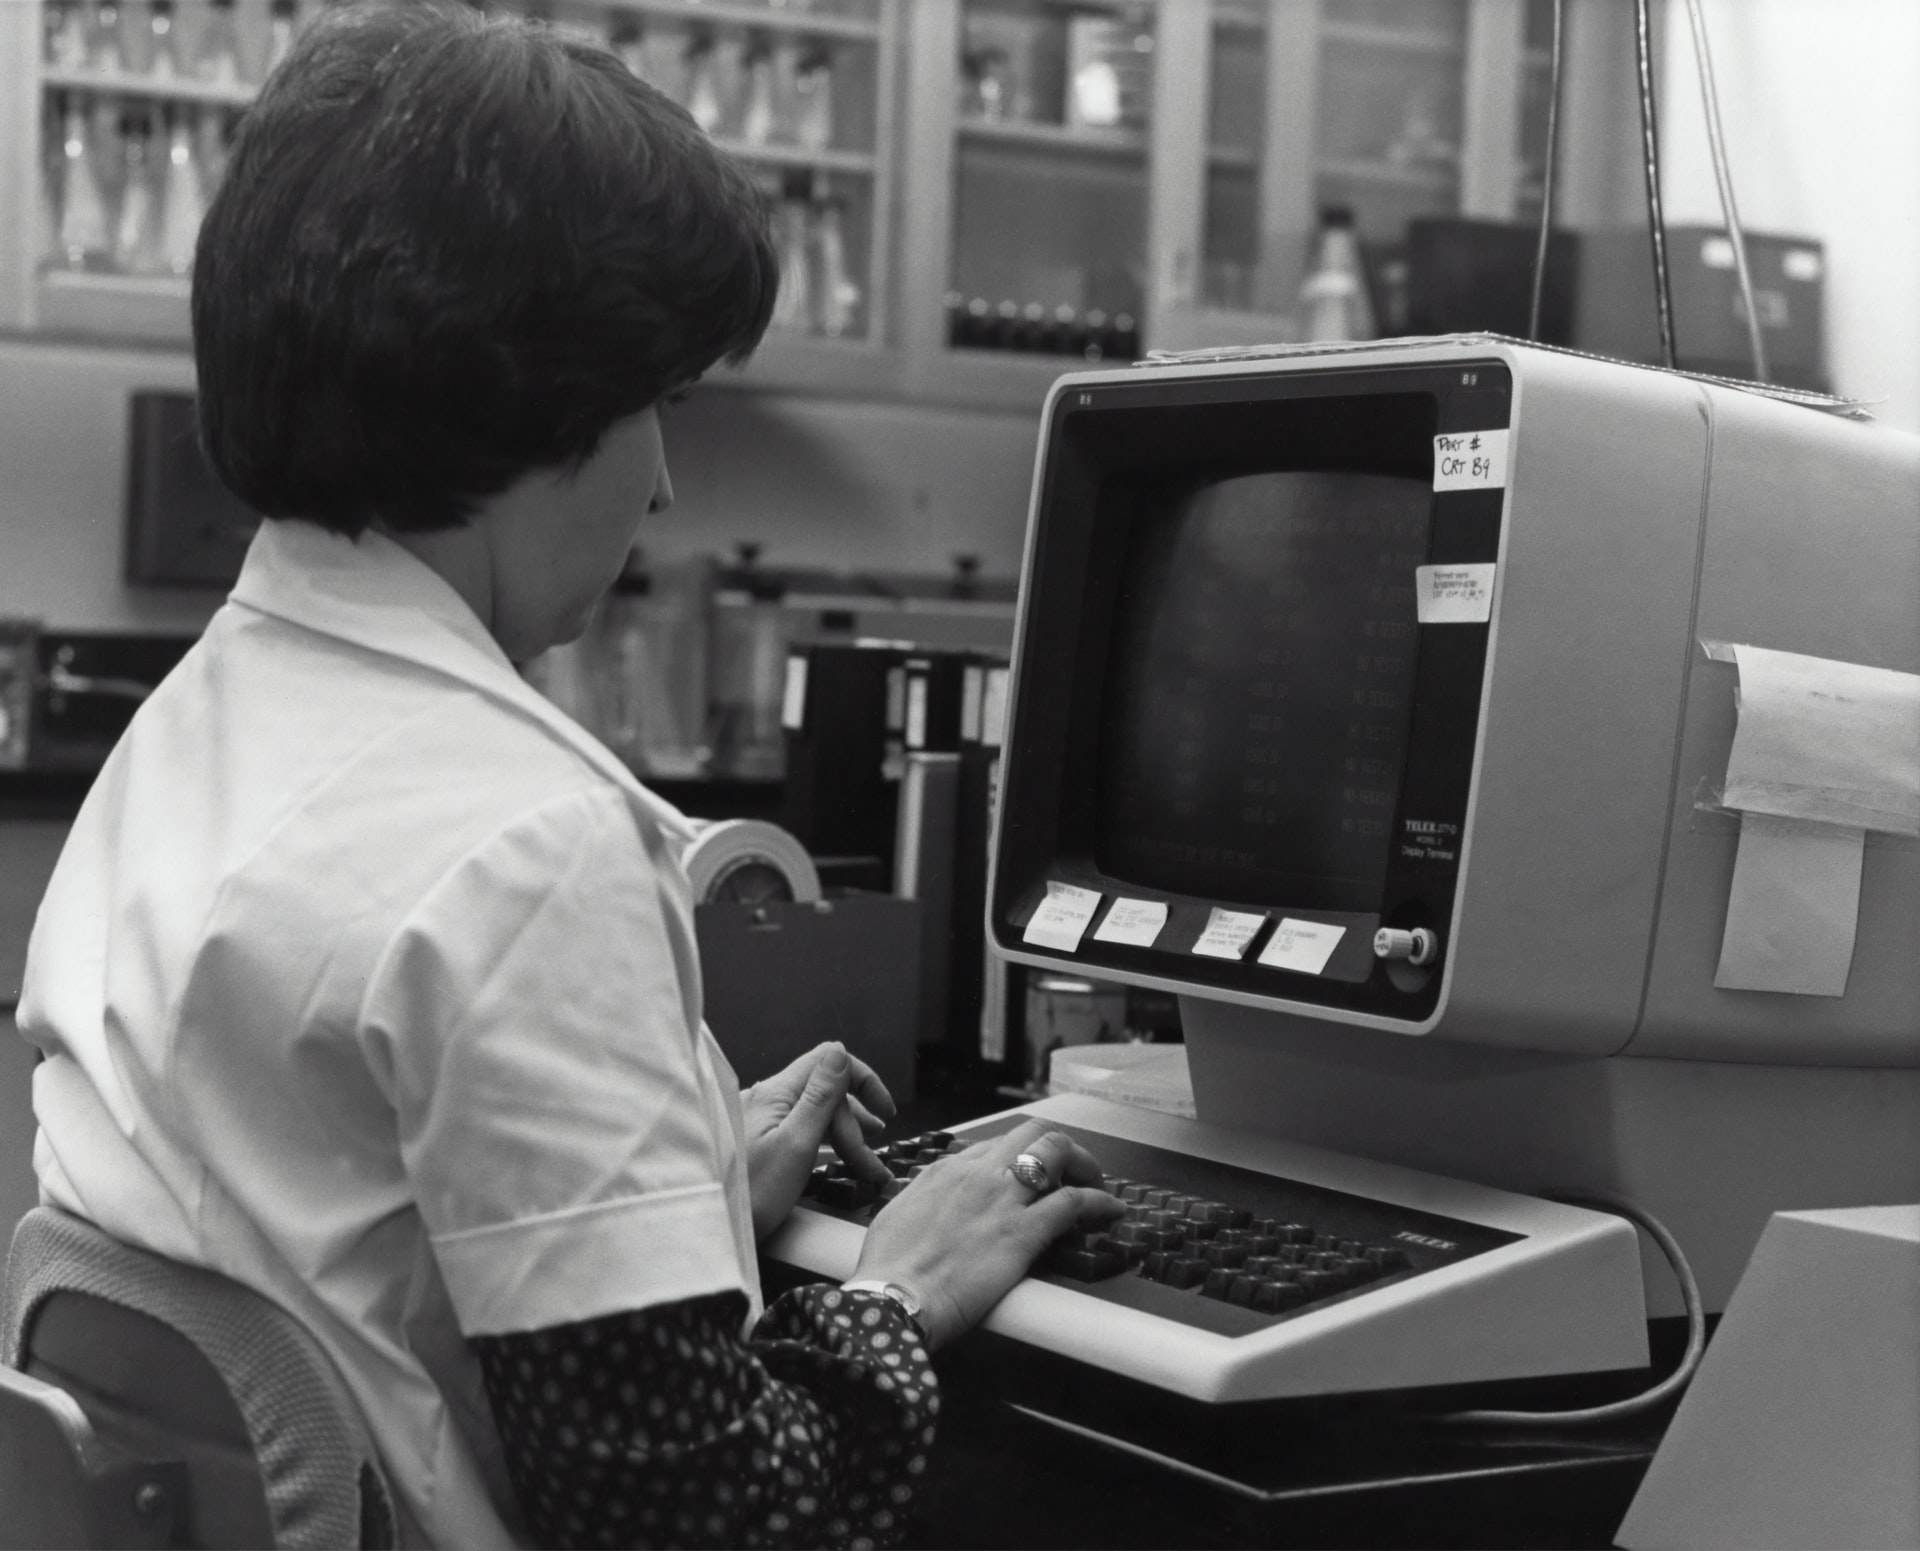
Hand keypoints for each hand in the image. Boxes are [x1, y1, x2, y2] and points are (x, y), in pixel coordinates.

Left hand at [744, 1042, 895, 1238]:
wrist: (710, 1229)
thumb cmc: (751, 1195)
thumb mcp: (796, 1145)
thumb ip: (820, 1097)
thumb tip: (839, 1053)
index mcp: (776, 1093)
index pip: (829, 1061)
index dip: (863, 1081)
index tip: (886, 1111)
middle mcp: (768, 1099)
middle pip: (826, 1092)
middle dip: (855, 1124)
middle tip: (871, 1163)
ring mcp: (763, 1120)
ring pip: (816, 1114)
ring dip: (846, 1136)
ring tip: (869, 1161)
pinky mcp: (761, 1142)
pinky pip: (801, 1131)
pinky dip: (826, 1143)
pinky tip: (840, 1157)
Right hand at [850, 1120, 1125, 1349]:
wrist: (893, 1298)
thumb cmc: (887, 1269)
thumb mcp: (898, 1215)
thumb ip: (924, 1199)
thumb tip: (936, 1204)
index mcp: (945, 1170)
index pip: (995, 1145)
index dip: (1019, 1158)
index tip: (1029, 1176)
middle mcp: (978, 1174)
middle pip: (1032, 1134)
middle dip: (1058, 1147)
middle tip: (1071, 1170)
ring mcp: (1003, 1200)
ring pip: (1058, 1153)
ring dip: (1083, 1164)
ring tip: (1094, 1182)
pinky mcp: (1023, 1232)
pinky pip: (1075, 1202)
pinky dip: (1100, 1201)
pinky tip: (1112, 1210)